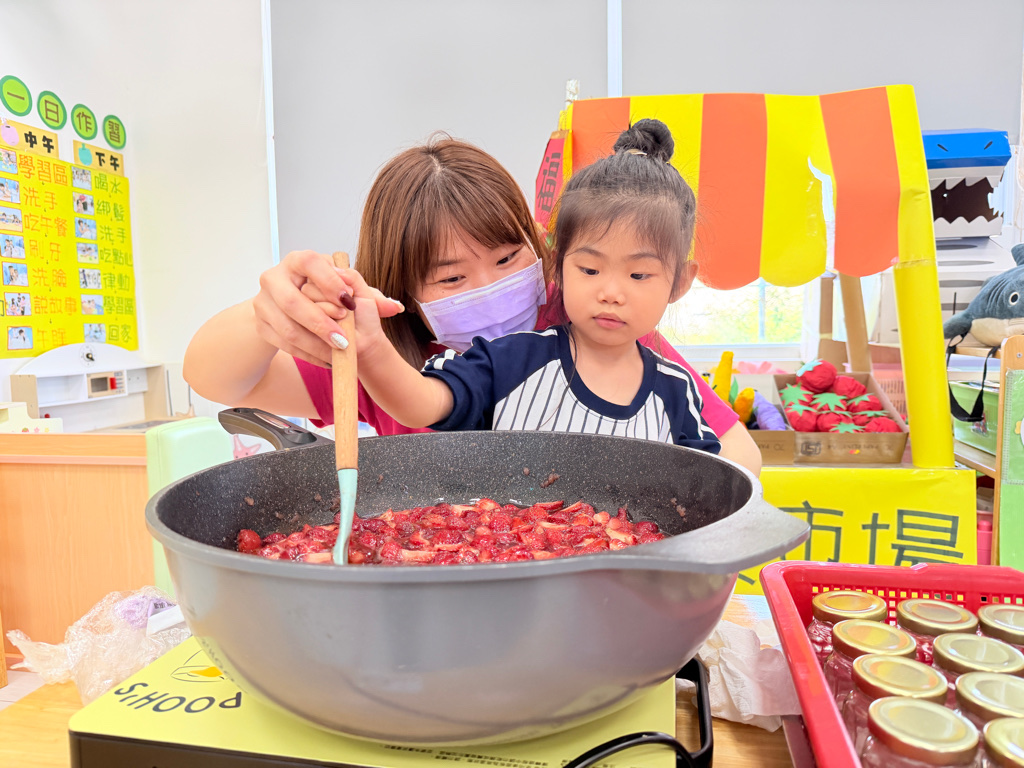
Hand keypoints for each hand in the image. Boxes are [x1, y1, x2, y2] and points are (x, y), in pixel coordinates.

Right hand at [252, 250, 402, 366]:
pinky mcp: (261, 325)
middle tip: (343, 340)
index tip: (349, 302)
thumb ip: (369, 296)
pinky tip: (326, 359)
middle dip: (320, 322)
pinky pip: (283, 344)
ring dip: (315, 345)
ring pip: (287, 328)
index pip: (311, 263)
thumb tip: (394, 307)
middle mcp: (275, 277)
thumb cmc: (324, 295)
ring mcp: (263, 302)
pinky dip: (307, 354)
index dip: (329, 282)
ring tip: (337, 354)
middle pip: (292, 300)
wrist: (288, 309)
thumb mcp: (346, 290)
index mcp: (298, 260)